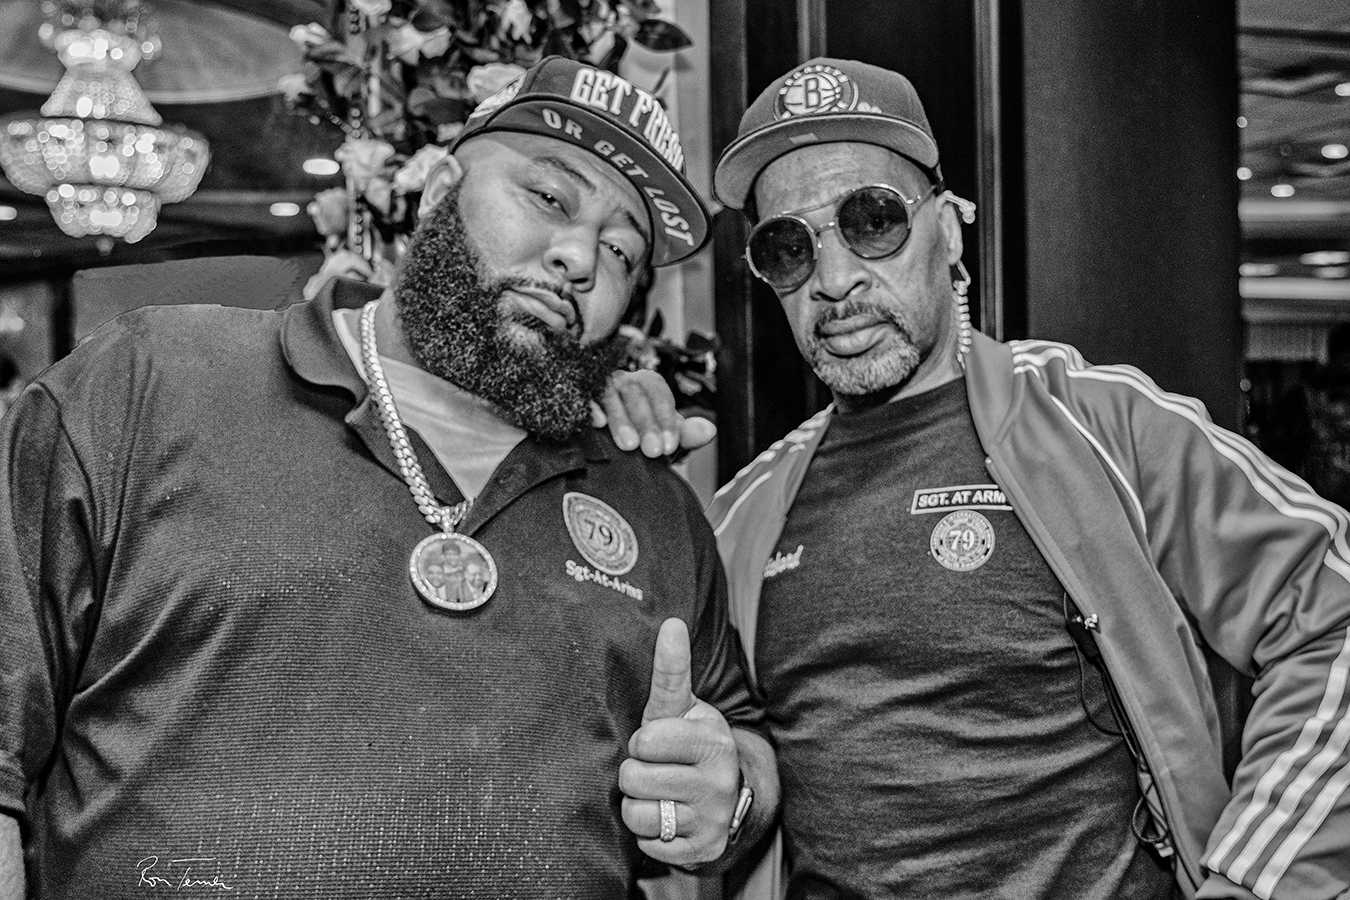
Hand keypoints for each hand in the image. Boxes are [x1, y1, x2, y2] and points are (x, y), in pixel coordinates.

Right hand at [592, 369, 716, 457]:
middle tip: (653, 452)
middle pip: (635, 393)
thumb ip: (684, 434)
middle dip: (646, 424)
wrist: (603, 442)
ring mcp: (598, 386)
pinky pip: (582, 397)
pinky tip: (596, 424)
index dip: (665, 420)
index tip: (669, 446)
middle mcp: (623, 380)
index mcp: (647, 384)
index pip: (659, 394)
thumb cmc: (638, 435)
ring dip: (621, 420)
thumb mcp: (662, 436)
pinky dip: (590, 409)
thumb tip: (710, 431)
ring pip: (610, 395)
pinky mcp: (577, 395)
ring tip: (628, 446)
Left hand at [620, 618, 740, 866]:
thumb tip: (672, 623)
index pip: (645, 742)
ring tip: (659, 793)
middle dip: (636, 773)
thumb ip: (672, 670)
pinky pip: (649, 845)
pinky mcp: (702, 850)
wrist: (729, 791)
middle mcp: (718, 782)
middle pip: (634, 779)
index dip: (643, 742)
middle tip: (657, 769)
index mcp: (713, 741)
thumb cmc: (691, 742)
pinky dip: (650, 834)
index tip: (658, 742)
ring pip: (638, 815)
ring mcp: (712, 819)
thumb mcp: (682, 707)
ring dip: (639, 805)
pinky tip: (667, 817)